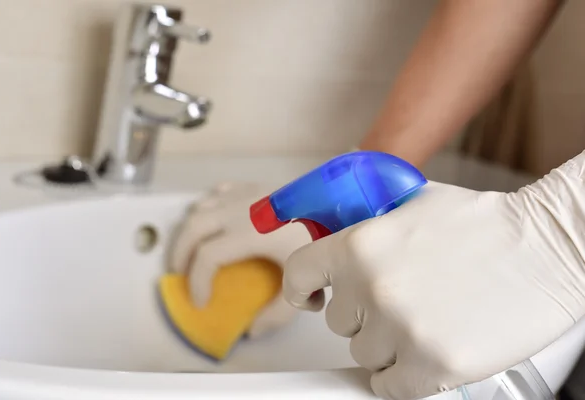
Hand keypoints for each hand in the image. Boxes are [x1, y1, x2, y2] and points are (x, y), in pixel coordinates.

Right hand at [170, 182, 309, 337]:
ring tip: (191, 251)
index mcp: (250, 232)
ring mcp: (246, 193)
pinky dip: (207, 208)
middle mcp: (241, 209)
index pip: (208, 256)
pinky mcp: (255, 186)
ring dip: (190, 231)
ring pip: (201, 207)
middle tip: (180, 276)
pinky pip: (218, 193)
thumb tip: (254, 330)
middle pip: (194, 229)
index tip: (201, 302)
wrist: (344, 202)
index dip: (197, 281)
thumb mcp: (304, 283)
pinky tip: (212, 222)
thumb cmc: (324, 238)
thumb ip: (279, 312)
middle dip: (180, 254)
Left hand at [282, 179, 584, 398]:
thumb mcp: (413, 206)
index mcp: (360, 245)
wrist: (546, 247)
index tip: (309, 299)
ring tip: (427, 319)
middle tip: (402, 300)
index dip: (302, 290)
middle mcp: (372, 288)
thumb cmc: (487, 225)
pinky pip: (390, 385)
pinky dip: (403, 375)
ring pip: (364, 355)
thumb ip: (368, 230)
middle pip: (338, 323)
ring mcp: (401, 330)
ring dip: (388, 344)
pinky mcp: (433, 365)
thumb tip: (339, 252)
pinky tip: (426, 351)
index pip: (298, 276)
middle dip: (364, 315)